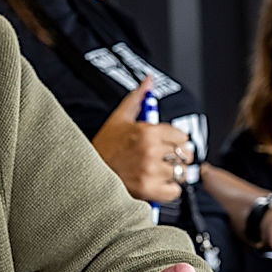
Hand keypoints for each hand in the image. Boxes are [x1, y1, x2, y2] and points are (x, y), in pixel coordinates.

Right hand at [91, 75, 192, 202]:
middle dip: (177, 157)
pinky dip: (168, 190)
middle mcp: (151, 151)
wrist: (87, 172)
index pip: (182, 136)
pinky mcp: (148, 190)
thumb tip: (149, 80)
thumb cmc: (104, 146)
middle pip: (184, 154)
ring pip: (181, 173)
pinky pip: (174, 192)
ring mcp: (150, 172)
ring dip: (173, 174)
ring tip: (158, 172)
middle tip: (164, 159)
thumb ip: (138, 97)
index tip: (167, 143)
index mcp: (147, 132)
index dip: (175, 140)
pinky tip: (156, 184)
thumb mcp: (119, 118)